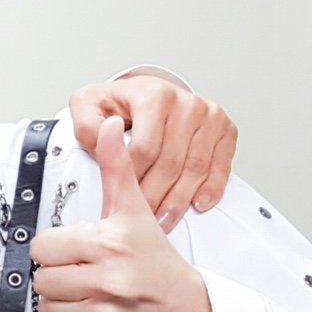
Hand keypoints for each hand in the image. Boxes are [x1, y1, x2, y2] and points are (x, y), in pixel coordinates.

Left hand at [30, 117, 213, 311]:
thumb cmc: (160, 264)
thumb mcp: (136, 211)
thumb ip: (116, 168)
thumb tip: (109, 127)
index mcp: (108, 244)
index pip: (43, 248)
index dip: (56, 249)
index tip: (73, 251)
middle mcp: (108, 280)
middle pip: (43, 280)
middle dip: (58, 277)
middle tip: (82, 275)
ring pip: (48, 311)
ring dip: (62, 306)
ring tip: (87, 297)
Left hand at [68, 74, 236, 229]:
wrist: (147, 92)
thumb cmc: (120, 103)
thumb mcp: (89, 105)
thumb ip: (88, 127)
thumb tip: (103, 143)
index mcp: (153, 97)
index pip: (145, 149)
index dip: (132, 179)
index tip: (121, 198)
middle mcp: (185, 103)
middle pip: (170, 163)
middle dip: (155, 196)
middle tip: (142, 217)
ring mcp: (208, 115)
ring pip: (195, 168)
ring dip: (179, 200)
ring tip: (164, 219)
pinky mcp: (224, 129)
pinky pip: (221, 165)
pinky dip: (211, 188)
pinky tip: (198, 203)